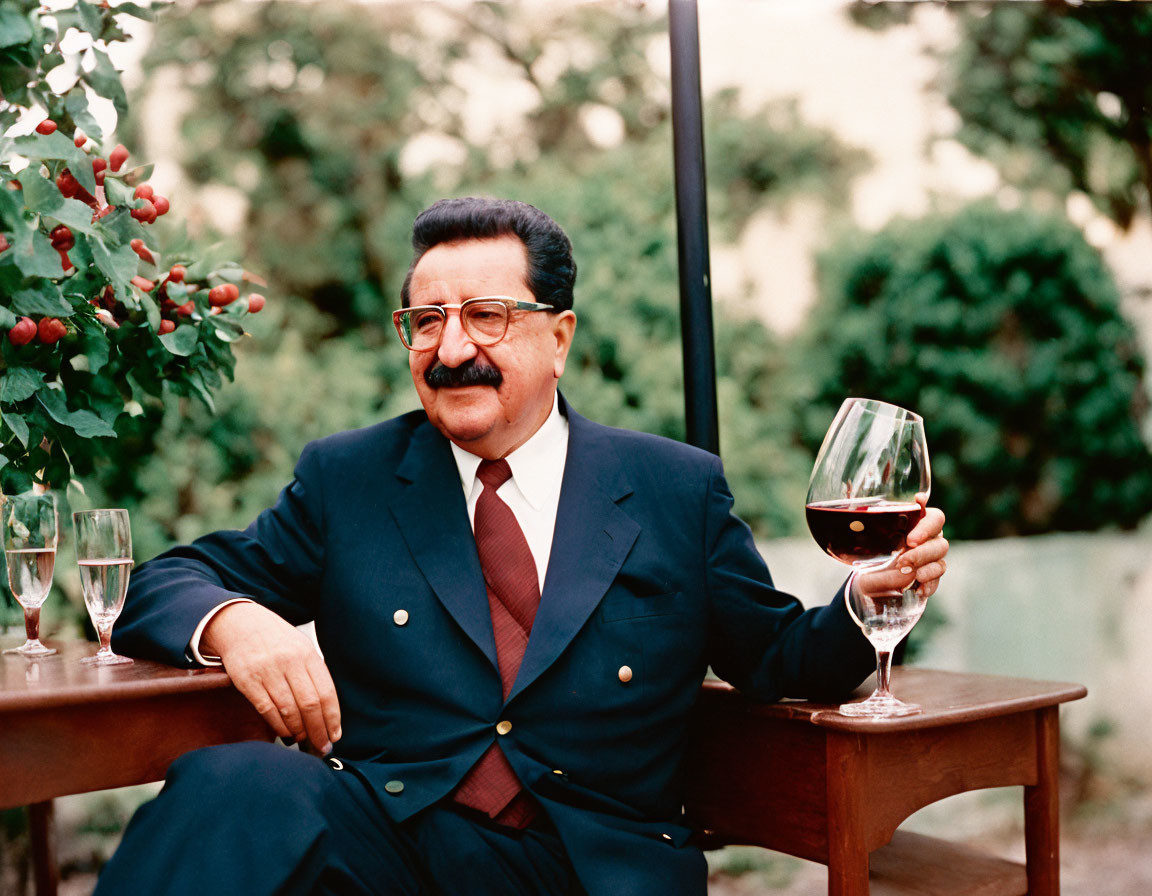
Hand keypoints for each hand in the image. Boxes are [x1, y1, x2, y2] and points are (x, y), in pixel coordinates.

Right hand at [202, 602, 340, 753]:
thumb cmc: (275, 640)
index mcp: (307, 654)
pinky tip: (285, 733)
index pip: (326, 692)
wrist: (240, 623)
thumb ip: (313, 673)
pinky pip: (266, 709)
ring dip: (299, 731)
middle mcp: (289, 662)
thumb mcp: (300, 647)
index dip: (332, 718)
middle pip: (310, 704)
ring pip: (289, 710)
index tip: (335, 735)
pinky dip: (278, 726)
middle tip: (321, 746)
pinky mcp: (247, 680)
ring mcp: (267, 671)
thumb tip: (328, 709)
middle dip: (318, 730)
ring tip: (304, 740)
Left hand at [855, 495, 947, 598]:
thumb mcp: (865, 544)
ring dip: (927, 568)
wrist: (867, 579)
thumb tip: (890, 552)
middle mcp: (928, 540)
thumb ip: (874, 542)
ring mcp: (931, 559)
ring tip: (913, 576)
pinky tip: (918, 590)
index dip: (929, 520)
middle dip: (922, 550)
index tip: (920, 520)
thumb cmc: (869, 554)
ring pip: (940, 560)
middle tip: (903, 560)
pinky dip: (929, 586)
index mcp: (916, 525)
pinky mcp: (930, 577)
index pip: (934, 518)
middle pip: (939, 540)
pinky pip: (936, 581)